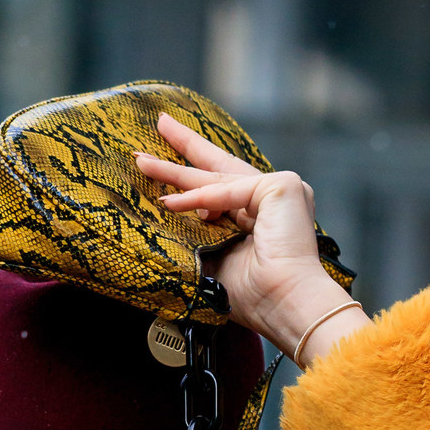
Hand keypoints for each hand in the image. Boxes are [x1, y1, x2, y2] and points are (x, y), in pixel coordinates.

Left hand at [134, 114, 367, 367]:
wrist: (284, 305)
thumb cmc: (256, 295)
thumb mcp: (217, 258)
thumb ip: (199, 233)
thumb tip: (173, 212)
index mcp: (259, 217)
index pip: (221, 187)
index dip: (192, 176)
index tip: (165, 162)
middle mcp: (271, 198)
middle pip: (219, 169)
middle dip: (186, 149)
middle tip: (161, 124)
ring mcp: (279, 189)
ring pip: (218, 176)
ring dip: (176, 171)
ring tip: (144, 162)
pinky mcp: (282, 187)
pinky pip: (229, 190)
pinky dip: (199, 198)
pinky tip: (171, 202)